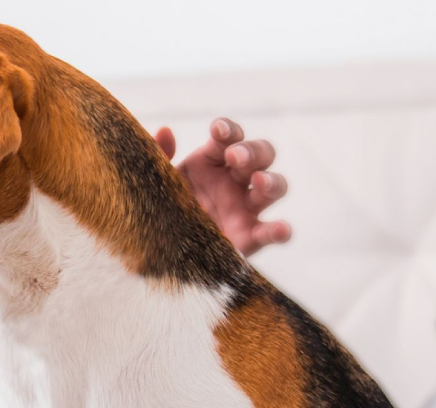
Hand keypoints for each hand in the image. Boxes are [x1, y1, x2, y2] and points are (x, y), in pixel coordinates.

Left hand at [156, 118, 290, 255]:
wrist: (156, 249)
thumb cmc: (161, 206)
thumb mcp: (154, 180)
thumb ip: (158, 157)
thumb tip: (165, 131)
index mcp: (210, 160)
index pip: (228, 137)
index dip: (227, 130)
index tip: (218, 132)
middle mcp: (233, 180)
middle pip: (260, 154)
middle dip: (252, 151)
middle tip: (236, 157)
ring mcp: (244, 207)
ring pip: (273, 187)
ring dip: (271, 181)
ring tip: (259, 182)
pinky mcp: (248, 236)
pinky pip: (269, 232)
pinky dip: (280, 231)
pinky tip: (281, 228)